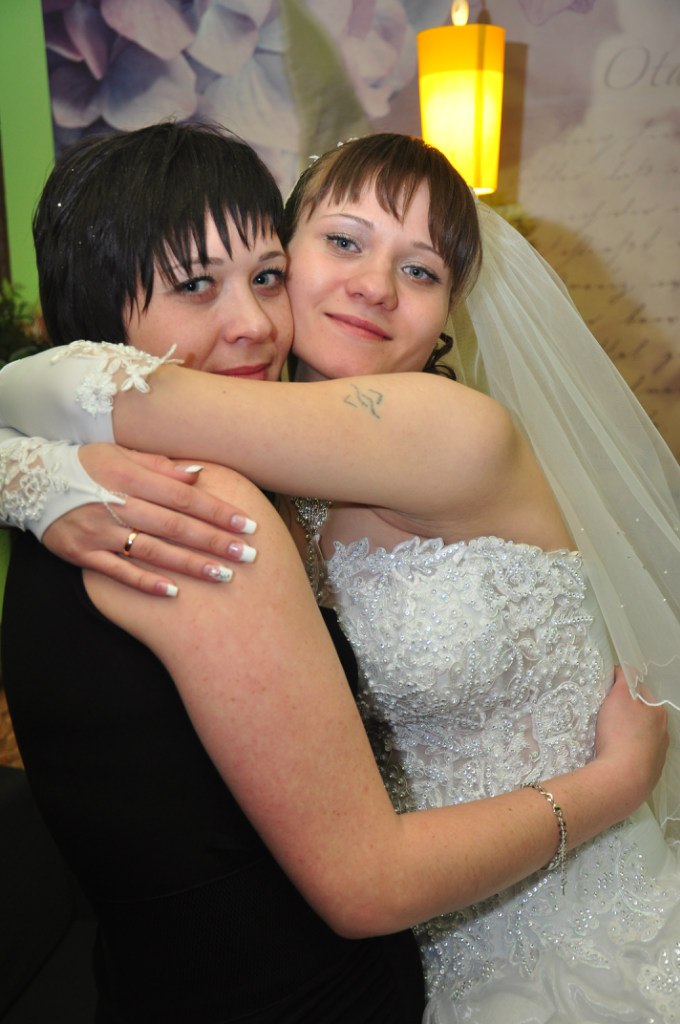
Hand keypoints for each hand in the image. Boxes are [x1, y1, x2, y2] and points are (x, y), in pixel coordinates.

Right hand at [43, 443, 258, 595]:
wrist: (31, 483)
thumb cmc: (86, 466)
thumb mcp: (120, 455)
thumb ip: (160, 465)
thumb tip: (199, 473)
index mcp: (130, 478)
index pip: (183, 497)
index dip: (216, 511)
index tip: (247, 524)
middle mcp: (118, 504)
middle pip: (174, 526)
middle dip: (214, 541)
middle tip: (248, 555)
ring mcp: (100, 532)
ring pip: (153, 551)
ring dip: (190, 565)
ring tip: (225, 575)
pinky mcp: (84, 555)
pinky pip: (119, 572)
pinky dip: (146, 583)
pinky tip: (174, 594)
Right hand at [594, 668, 667, 812]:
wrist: (622, 779)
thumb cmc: (620, 734)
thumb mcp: (619, 696)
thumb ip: (624, 678)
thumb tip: (625, 671)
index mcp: (657, 711)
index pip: (639, 690)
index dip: (621, 688)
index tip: (606, 693)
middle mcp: (663, 732)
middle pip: (640, 714)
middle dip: (624, 712)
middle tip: (604, 715)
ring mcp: (657, 754)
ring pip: (639, 736)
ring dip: (626, 734)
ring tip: (607, 738)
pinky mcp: (648, 773)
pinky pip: (635, 756)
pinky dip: (625, 753)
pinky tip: (613, 755)